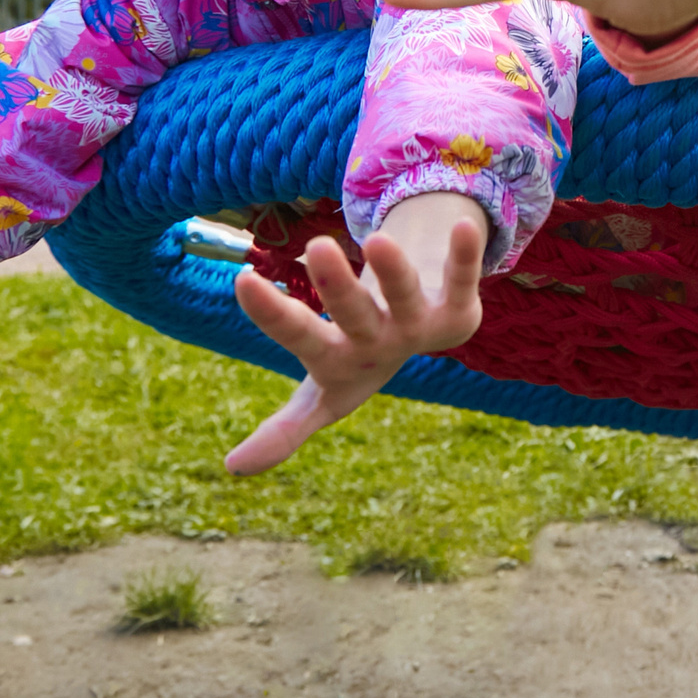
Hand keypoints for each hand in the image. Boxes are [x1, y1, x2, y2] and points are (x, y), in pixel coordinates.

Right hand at [222, 194, 488, 474]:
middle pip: (355, 313)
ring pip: (405, 293)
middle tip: (316, 247)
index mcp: (338, 359)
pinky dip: (466, 256)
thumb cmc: (358, 356)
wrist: (426, 335)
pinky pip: (463, 279)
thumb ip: (285, 429)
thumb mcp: (320, 394)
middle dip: (338, 286)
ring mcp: (420, 325)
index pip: (300, 337)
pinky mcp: (458, 309)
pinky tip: (465, 225)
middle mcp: (379, 343)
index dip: (272, 315)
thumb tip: (231, 471)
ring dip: (394, 270)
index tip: (242, 280)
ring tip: (377, 239)